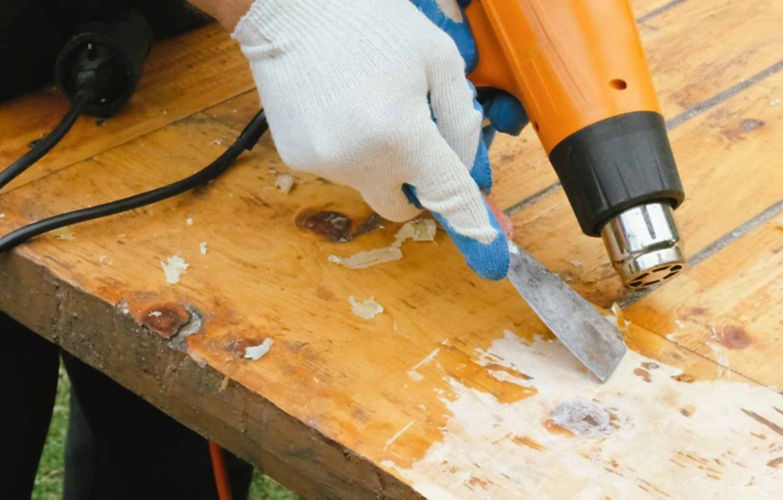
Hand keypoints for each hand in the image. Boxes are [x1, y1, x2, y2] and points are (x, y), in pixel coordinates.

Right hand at [232, 0, 510, 278]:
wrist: (289, 10)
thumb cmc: (370, 23)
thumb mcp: (438, 57)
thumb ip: (461, 117)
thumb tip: (466, 165)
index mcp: (402, 134)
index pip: (449, 195)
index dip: (474, 222)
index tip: (492, 247)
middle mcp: (360, 161)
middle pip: (404, 206)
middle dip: (417, 185)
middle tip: (417, 142)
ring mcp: (324, 164)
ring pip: (370, 183)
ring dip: (380, 159)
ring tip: (368, 102)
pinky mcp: (296, 159)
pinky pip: (338, 168)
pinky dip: (348, 148)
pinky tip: (340, 106)